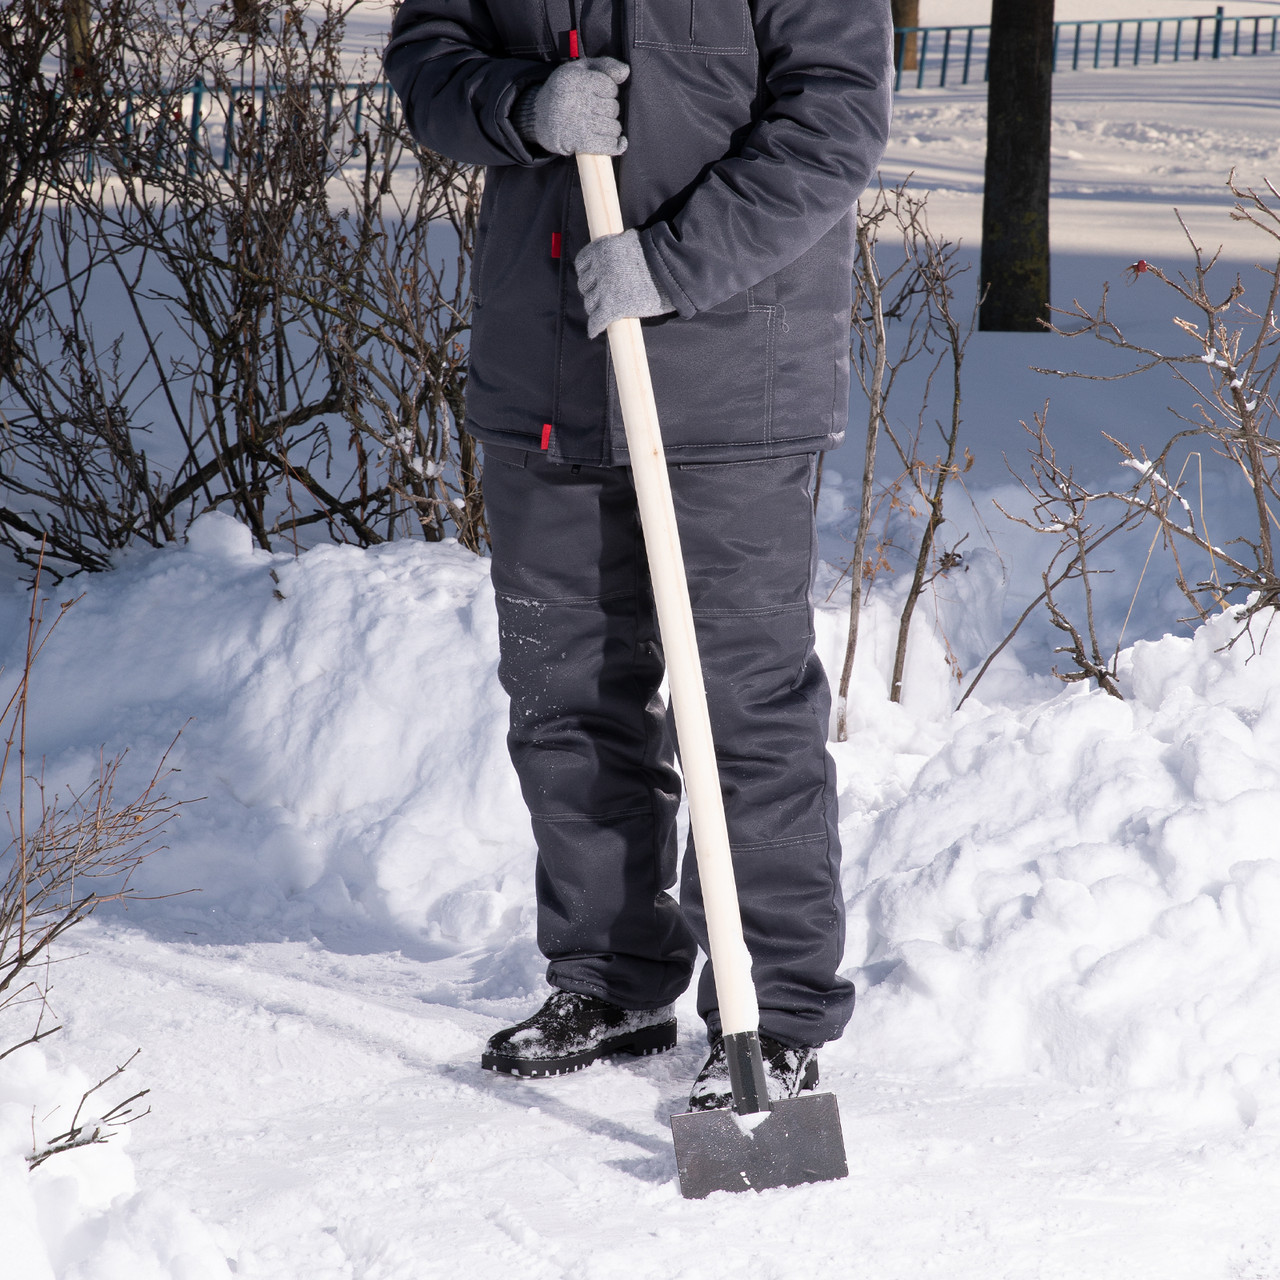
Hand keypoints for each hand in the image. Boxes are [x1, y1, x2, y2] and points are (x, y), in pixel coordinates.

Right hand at [514, 57, 628, 156]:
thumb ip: (604, 65)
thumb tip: (625, 71)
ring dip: (612, 128)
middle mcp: (577, 100)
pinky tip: (619, 143)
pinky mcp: (579, 142)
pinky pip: (607, 145)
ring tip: (601, 124)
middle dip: (610, 110)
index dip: (610, 91)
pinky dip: (616, 145)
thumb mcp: (579, 69)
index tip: (601, 94)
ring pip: (613, 127)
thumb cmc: (564, 91)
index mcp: (576, 80)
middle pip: (613, 108)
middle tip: (598, 111)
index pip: (610, 87)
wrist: (538, 116)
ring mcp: (578, 123)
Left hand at [574, 229, 674, 338]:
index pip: (582, 264)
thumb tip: (619, 255)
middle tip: (600, 297)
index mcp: (602, 249)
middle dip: (591, 291)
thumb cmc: (659, 254)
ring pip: (589, 303)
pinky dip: (594, 327)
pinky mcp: (612, 307)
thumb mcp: (633, 244)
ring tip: (602, 312)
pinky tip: (595, 330)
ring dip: (594, 308)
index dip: (587, 273)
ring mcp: (604, 289)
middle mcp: (599, 268)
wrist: (672, 266)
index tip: (592, 279)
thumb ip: (620, 250)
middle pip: (585, 285)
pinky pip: (596, 321)